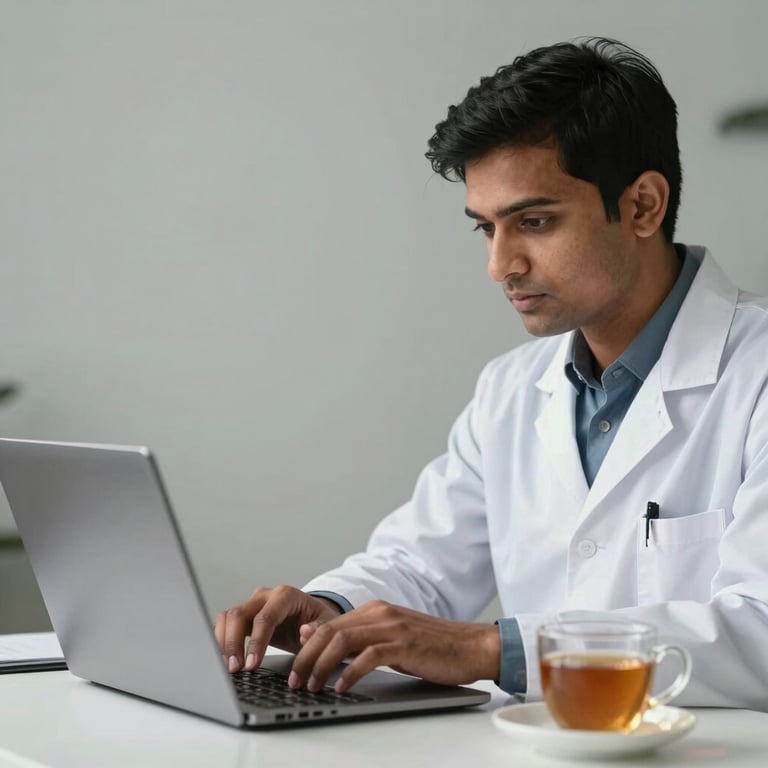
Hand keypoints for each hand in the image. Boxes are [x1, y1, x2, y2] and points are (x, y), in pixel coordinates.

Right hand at [214, 585, 341, 672]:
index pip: (265, 617)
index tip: (251, 664)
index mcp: (286, 595)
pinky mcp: (244, 615)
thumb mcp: (327, 625)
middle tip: (235, 669)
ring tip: (229, 667)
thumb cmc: (319, 621)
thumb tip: (305, 632)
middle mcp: (266, 596)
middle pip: (239, 614)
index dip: (256, 642)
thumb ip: (318, 629)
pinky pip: (225, 623)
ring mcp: (253, 603)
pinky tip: (225, 659)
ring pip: (228, 617)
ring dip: (224, 642)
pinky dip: (221, 640)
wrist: (312, 617)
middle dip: (233, 643)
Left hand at [289, 600, 500, 693]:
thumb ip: (361, 638)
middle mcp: (380, 612)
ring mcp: (392, 627)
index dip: (308, 647)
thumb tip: (322, 640)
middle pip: (330, 631)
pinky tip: (341, 687)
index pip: (330, 624)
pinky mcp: (404, 644)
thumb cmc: (432, 646)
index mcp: (376, 609)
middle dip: (307, 657)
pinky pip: (368, 656)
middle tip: (295, 680)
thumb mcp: (392, 638)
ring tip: (312, 686)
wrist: (472, 645)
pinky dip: (350, 672)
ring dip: (321, 665)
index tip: (295, 668)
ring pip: (343, 641)